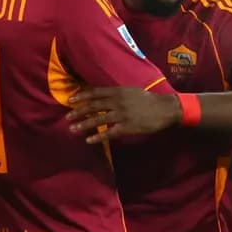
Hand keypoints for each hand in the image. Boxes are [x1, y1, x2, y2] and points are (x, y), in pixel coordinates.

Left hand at [66, 87, 181, 143]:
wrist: (164, 109)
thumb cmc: (147, 99)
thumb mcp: (130, 91)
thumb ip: (116, 93)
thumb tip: (101, 95)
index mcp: (118, 91)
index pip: (95, 92)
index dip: (81, 96)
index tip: (70, 100)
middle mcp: (117, 102)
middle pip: (93, 106)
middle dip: (78, 112)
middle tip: (67, 117)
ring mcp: (121, 115)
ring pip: (98, 119)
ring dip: (84, 124)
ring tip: (72, 129)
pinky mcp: (127, 127)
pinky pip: (109, 133)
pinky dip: (98, 137)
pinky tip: (89, 140)